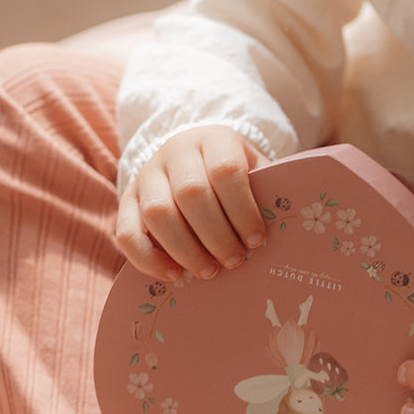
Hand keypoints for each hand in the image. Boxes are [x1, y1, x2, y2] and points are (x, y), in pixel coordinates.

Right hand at [116, 126, 268, 279]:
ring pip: (158, 213)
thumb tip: (287, 230)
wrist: (193, 160)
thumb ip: (266, 193)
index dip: (242, 209)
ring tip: (209, 271)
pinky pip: (126, 232)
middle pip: (191, 193)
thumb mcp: (254, 171)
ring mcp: (146, 174)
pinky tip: (174, 274)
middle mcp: (175, 151)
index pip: (226, 170)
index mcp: (214, 139)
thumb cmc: (233, 175)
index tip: (257, 240)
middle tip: (235, 261)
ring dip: (186, 249)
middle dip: (216, 235)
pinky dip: (148, 259)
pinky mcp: (126, 199)